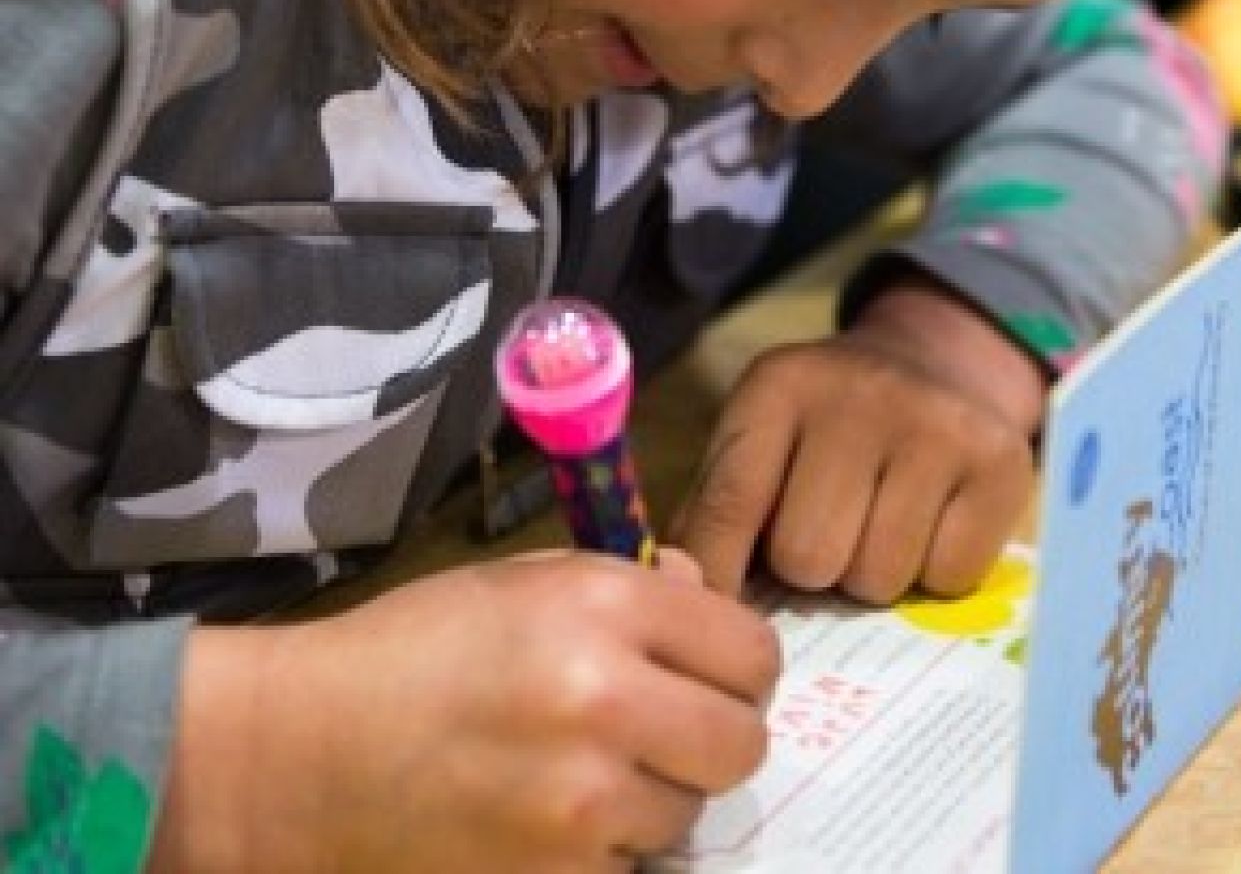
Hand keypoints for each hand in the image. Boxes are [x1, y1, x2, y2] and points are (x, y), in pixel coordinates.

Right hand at [148, 549, 778, 873]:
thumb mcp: (524, 582)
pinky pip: (633, 866)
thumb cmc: (412, 651)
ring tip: (583, 777)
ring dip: (654, 800)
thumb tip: (710, 603)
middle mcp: (604, 699)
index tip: (706, 679)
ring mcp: (580, 801)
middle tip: (662, 736)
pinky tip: (551, 821)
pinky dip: (606, 851)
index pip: (754, 652)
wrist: (298, 753)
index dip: (735, 669)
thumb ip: (633, 589)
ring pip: (691, 814)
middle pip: (744, 743)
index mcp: (603, 606)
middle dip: (711, 739)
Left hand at [674, 278, 1042, 602]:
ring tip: (880, 526)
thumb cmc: (827, 433)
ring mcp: (937, 425)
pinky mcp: (1001, 463)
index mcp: (780, 385)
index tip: (719, 612)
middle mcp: (860, 393)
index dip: (719, 576)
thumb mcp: (760, 442)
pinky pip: (948, 579)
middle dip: (812, 568)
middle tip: (831, 534)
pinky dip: (935, 573)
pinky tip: (932, 524)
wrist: (940, 367)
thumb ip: (715, 515)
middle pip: (808, 556)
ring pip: (878, 578)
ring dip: (872, 575)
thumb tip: (688, 596)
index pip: (731, 506)